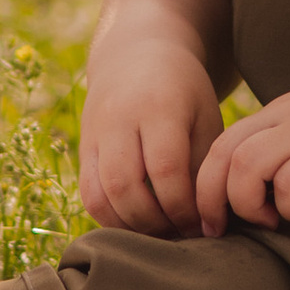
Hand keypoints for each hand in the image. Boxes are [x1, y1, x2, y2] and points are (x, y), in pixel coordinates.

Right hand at [80, 44, 223, 235]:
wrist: (135, 53)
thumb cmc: (184, 92)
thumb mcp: (205, 117)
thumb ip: (204, 167)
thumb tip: (207, 225)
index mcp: (158, 107)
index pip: (166, 170)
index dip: (184, 208)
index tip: (204, 226)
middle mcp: (119, 119)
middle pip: (127, 188)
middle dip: (156, 223)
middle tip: (181, 236)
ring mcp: (95, 133)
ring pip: (100, 195)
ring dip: (130, 227)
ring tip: (160, 234)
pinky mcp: (82, 147)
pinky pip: (88, 194)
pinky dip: (110, 218)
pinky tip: (136, 225)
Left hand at [195, 74, 289, 232]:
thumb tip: (267, 182)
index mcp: (288, 107)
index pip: (225, 139)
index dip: (209, 180)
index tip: (215, 214)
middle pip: (224, 153)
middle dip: (212, 198)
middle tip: (223, 229)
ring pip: (247, 167)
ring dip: (252, 204)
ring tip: (278, 218)